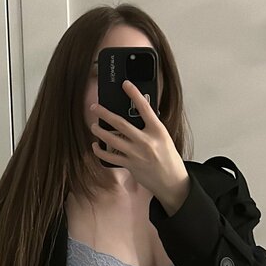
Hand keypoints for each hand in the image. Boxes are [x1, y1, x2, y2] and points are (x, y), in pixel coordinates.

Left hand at [89, 79, 188, 201]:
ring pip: (111, 139)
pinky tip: (96, 147)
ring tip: (94, 126)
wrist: (171, 181)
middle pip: (120, 123)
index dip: (134, 94)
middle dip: (104, 113)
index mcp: (157, 130)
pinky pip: (110, 157)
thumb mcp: (163, 137)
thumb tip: (136, 116)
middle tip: (95, 107)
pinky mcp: (130, 165)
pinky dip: (100, 152)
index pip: (145, 108)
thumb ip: (150, 127)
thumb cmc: (168, 158)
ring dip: (99, 131)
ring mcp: (136, 154)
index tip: (125, 84)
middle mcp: (146, 141)